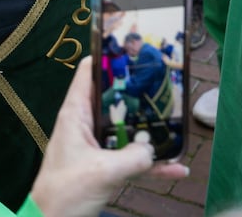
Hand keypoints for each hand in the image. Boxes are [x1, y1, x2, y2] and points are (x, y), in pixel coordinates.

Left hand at [29, 57, 188, 216]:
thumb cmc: (64, 193)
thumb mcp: (103, 171)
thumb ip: (133, 157)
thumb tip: (152, 149)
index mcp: (75, 114)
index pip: (88, 74)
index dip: (106, 57)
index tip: (130, 48)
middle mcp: (85, 125)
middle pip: (115, 101)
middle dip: (138, 96)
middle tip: (163, 86)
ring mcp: (97, 146)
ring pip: (129, 132)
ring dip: (152, 134)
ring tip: (177, 129)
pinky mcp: (106, 167)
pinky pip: (134, 160)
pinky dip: (154, 165)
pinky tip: (176, 170)